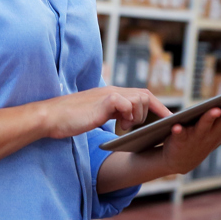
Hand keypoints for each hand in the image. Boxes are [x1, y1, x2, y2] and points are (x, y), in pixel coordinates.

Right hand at [40, 87, 171, 138]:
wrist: (52, 117)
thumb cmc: (71, 120)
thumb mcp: (97, 115)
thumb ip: (113, 114)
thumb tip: (127, 121)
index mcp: (113, 94)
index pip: (141, 95)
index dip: (157, 107)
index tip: (168, 119)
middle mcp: (113, 91)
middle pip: (145, 95)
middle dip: (154, 112)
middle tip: (152, 127)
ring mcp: (109, 95)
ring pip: (139, 99)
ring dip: (138, 116)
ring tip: (124, 127)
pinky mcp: (104, 101)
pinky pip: (127, 104)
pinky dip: (129, 115)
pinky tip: (120, 126)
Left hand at [158, 94, 220, 175]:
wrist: (183, 160)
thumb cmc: (209, 136)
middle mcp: (216, 134)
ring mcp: (198, 138)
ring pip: (206, 127)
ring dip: (210, 118)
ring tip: (216, 110)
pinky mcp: (180, 141)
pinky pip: (180, 136)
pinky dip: (179, 132)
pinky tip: (176, 126)